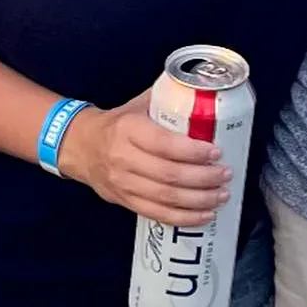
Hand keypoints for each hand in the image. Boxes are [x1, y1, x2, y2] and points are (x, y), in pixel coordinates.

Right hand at [56, 91, 231, 222]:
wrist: (81, 146)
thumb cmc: (118, 122)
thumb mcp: (139, 104)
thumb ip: (168, 97)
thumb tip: (204, 88)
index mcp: (129, 129)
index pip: (164, 143)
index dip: (192, 151)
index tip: (216, 152)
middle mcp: (124, 158)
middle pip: (168, 175)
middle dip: (202, 178)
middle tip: (225, 174)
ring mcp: (123, 184)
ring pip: (165, 198)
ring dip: (197, 200)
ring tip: (221, 195)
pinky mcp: (125, 202)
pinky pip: (156, 214)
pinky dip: (183, 218)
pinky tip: (204, 215)